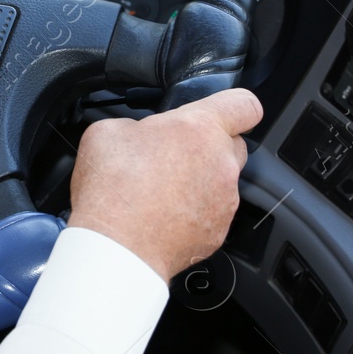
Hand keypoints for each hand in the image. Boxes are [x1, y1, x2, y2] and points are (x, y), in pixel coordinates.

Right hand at [67, 88, 263, 281]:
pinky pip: (212, 214)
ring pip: (221, 181)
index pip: (244, 104)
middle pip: (233, 144)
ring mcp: (224, 201)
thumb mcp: (108, 132)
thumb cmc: (113, 192)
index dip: (234, 105)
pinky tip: (162, 215)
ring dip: (199, 181)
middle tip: (173, 154)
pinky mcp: (218, 232)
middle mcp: (221, 164)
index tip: (223, 111)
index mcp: (200, 129)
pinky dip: (193, 213)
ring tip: (160, 191)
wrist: (116, 249)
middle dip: (208, 145)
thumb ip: (137, 125)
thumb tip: (140, 135)